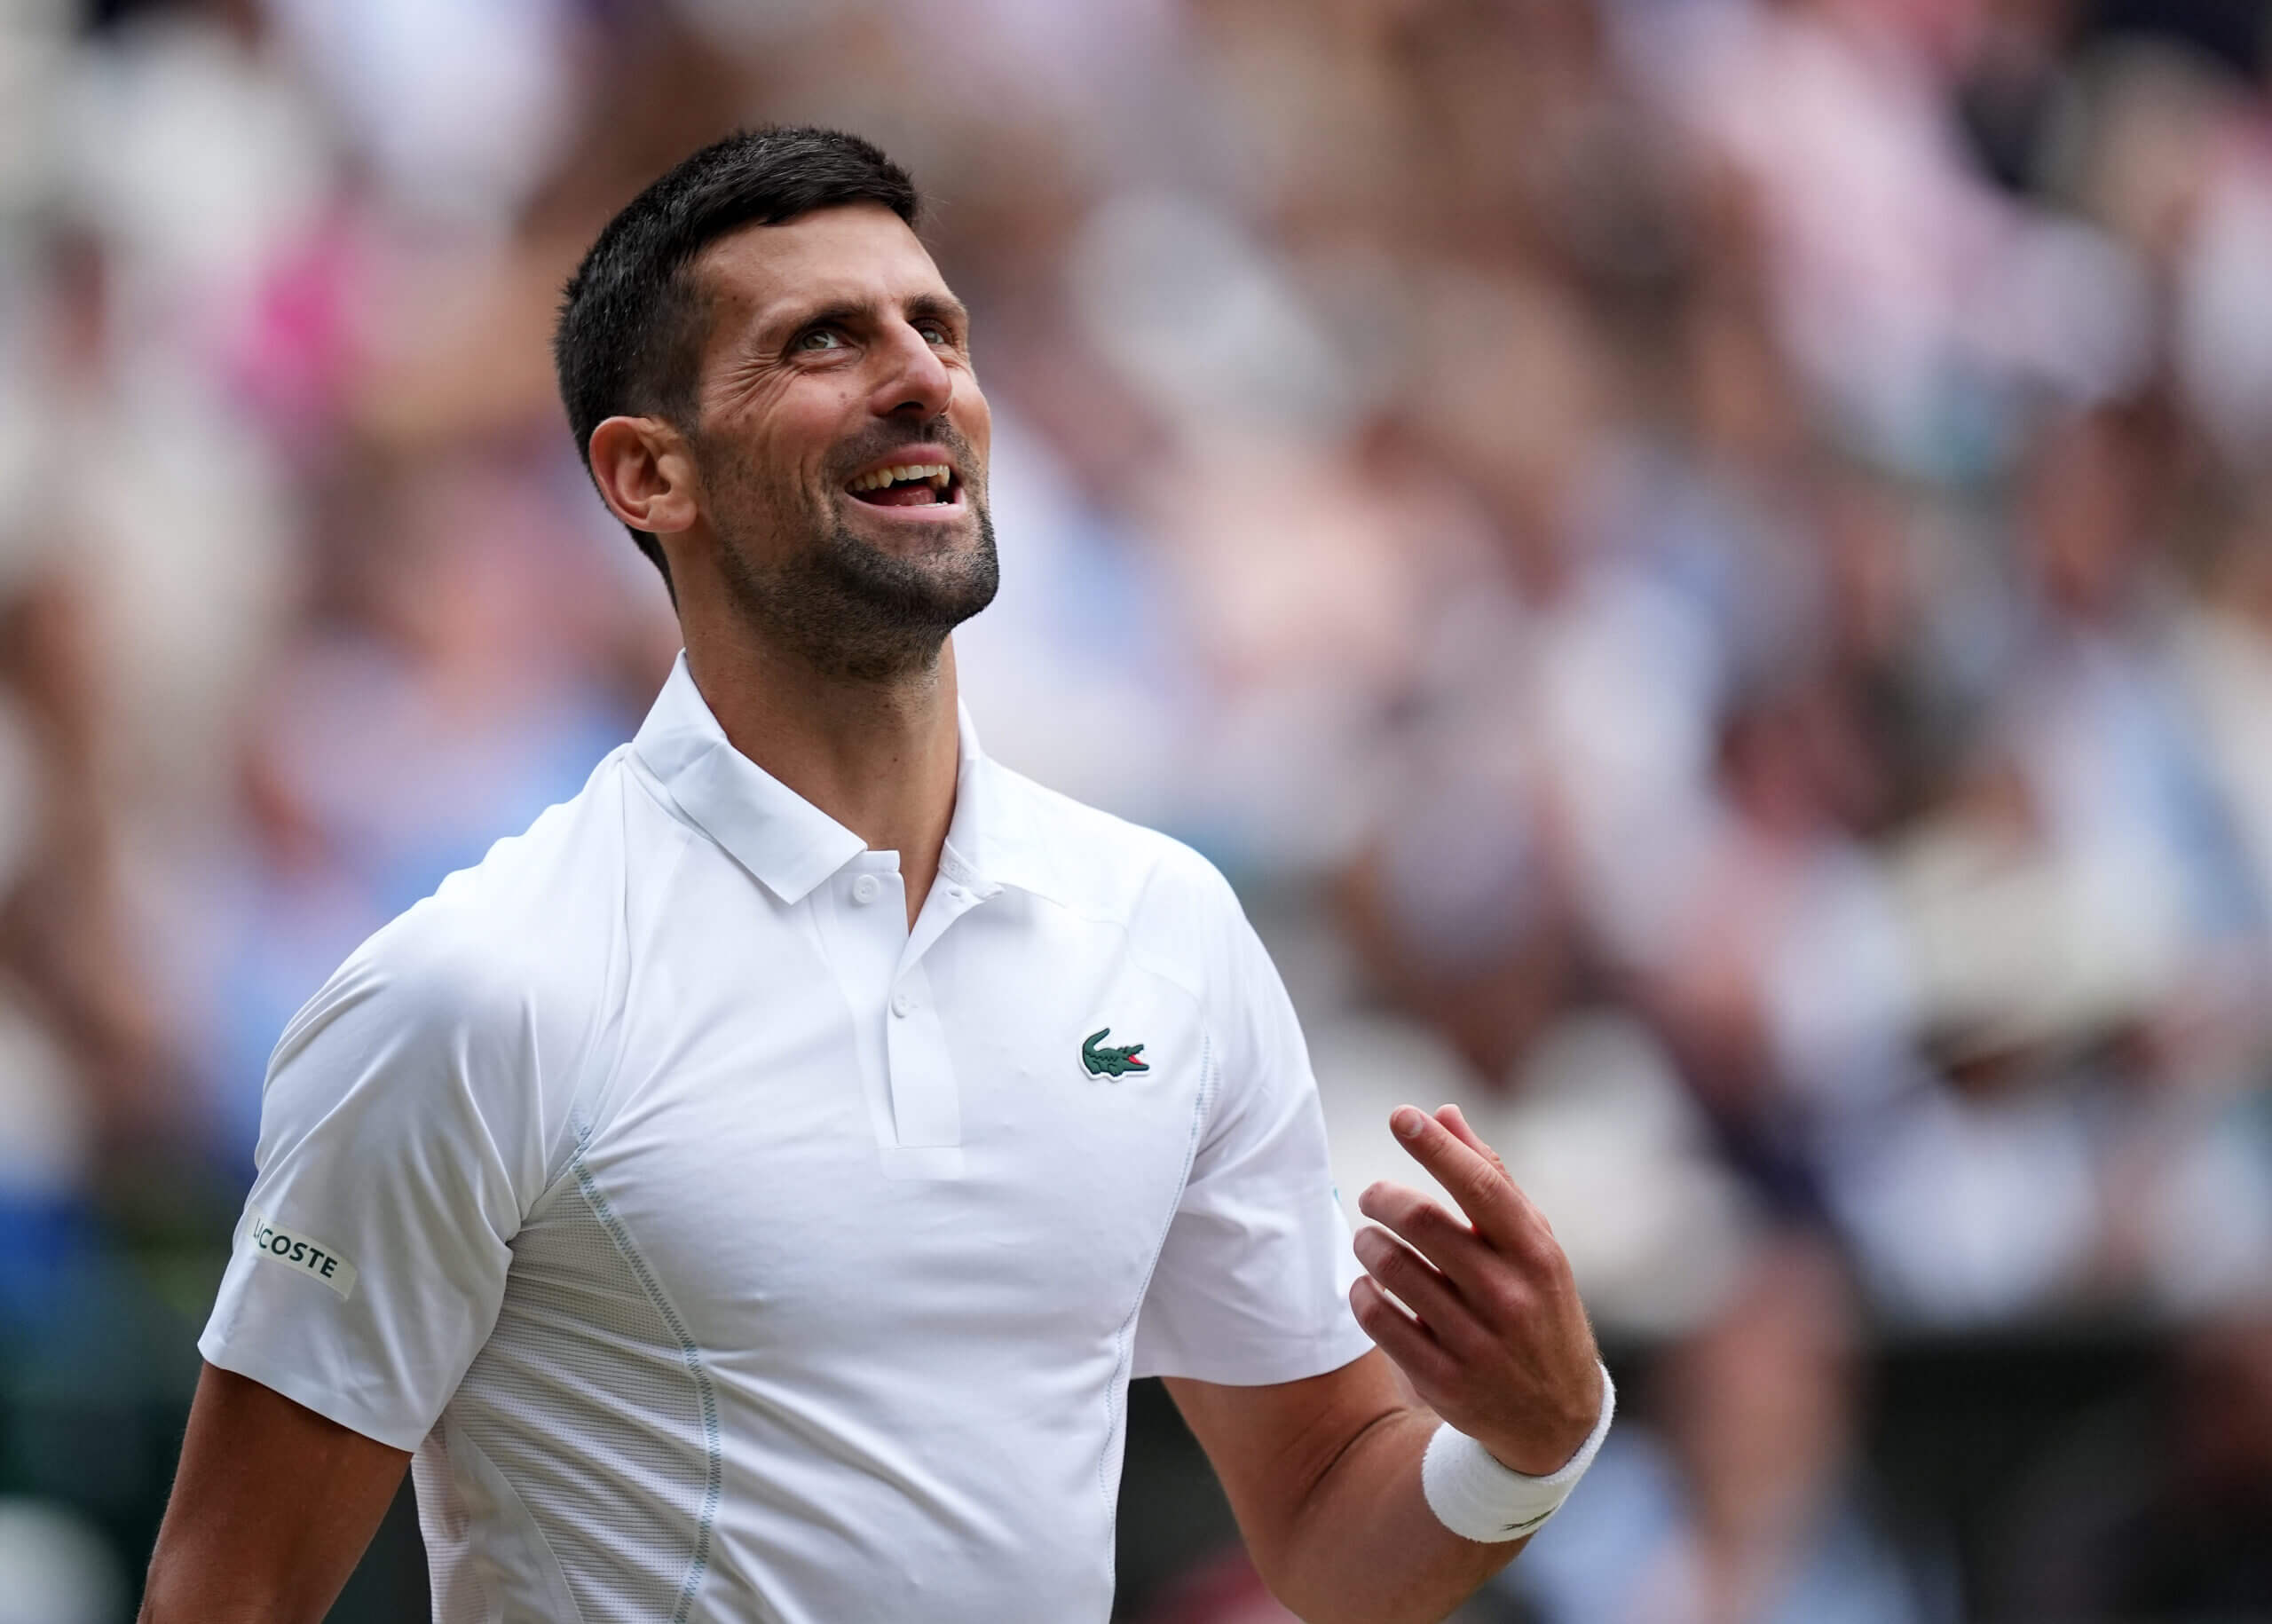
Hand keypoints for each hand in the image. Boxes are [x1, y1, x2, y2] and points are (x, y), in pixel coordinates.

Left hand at [1349, 1103, 1603, 1475]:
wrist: (1557, 1419)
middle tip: (1371, 1196)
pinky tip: (1368, 1286)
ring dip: (1367, 1243)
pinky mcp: (1445, 1383)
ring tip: (1368, 1240)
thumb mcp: (1533, 1245)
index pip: (1480, 1185)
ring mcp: (1477, 1342)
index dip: (1436, 1147)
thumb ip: (1491, 1177)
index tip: (1400, 1115)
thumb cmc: (1538, 1305)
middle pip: (1421, 1222)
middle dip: (1382, 1197)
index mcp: (1536, 1253)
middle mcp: (1510, 1295)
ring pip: (1391, 1268)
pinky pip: (1378, 1321)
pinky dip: (1362, 1293)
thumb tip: (1444, 1112)